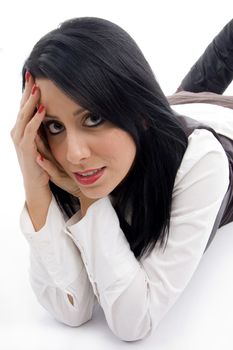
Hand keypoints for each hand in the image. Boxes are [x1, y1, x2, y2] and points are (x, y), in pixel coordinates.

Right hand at [10, 71, 79, 197]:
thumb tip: (53, 111)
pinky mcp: (26, 150)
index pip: (25, 105)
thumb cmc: (42, 163)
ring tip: (37, 88)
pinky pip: (30, 132)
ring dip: (31, 102)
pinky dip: (35, 120)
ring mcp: (20, 141)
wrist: (38, 185)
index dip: (29, 90)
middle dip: (28, 91)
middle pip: (22, 106)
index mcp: (23, 129)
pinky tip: (42, 110)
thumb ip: (44, 127)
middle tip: (33, 74)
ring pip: (24, 116)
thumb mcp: (43, 141)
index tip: (35, 74)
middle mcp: (18, 132)